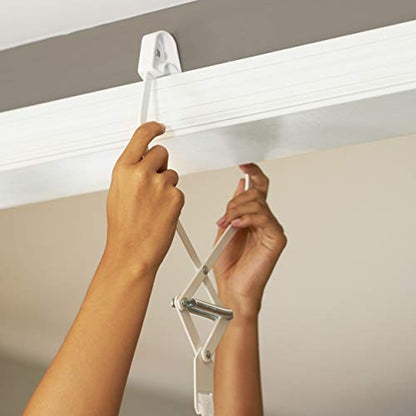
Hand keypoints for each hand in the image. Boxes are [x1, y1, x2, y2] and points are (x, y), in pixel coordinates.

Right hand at [103, 122, 183, 277]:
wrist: (131, 251)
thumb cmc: (123, 227)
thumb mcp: (118, 192)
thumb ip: (131, 172)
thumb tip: (143, 159)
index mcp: (123, 169)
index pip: (142, 136)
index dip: (153, 128)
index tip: (159, 127)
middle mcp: (141, 173)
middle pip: (162, 152)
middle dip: (160, 164)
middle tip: (153, 185)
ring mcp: (160, 185)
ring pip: (172, 174)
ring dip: (167, 186)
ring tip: (154, 206)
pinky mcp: (175, 197)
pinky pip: (179, 191)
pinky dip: (173, 201)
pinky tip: (161, 214)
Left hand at [214, 164, 286, 318]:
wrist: (232, 290)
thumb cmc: (228, 266)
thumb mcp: (224, 230)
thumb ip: (232, 208)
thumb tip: (239, 186)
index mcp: (252, 218)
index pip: (258, 188)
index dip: (253, 173)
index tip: (243, 163)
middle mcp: (264, 221)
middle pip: (256, 192)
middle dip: (235, 200)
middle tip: (224, 217)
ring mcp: (271, 229)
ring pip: (258, 203)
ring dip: (237, 210)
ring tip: (227, 225)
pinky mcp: (276, 238)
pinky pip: (263, 217)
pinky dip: (246, 218)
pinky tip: (236, 226)